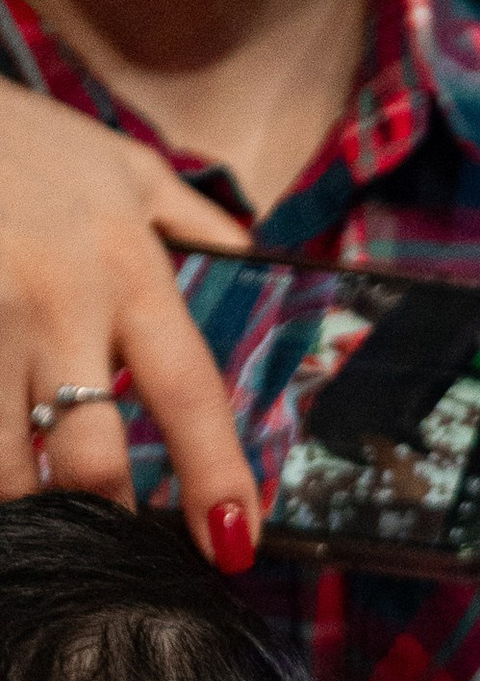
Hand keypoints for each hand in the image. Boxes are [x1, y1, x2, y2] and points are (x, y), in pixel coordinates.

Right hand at [0, 78, 257, 564]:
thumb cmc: (18, 137)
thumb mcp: (124, 164)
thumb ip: (193, 221)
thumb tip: (253, 260)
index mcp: (129, 271)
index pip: (190, 394)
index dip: (216, 477)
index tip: (234, 542)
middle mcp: (59, 306)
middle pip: (89, 456)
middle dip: (101, 513)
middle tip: (106, 537)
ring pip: (4, 463)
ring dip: (21, 497)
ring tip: (32, 502)